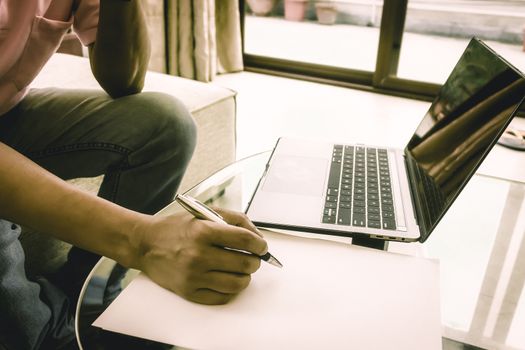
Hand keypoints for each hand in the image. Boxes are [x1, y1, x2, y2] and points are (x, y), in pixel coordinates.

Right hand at [133, 209, 267, 304]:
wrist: (145, 244)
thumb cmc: (176, 228)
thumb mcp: (204, 213)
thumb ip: (234, 219)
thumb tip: (257, 236)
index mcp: (203, 231)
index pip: (245, 240)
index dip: (260, 244)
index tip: (261, 246)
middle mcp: (198, 255)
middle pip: (244, 263)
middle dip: (255, 261)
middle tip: (253, 258)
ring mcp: (193, 276)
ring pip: (237, 283)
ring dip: (245, 277)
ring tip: (240, 270)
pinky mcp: (189, 292)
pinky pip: (222, 297)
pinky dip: (230, 290)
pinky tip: (226, 279)